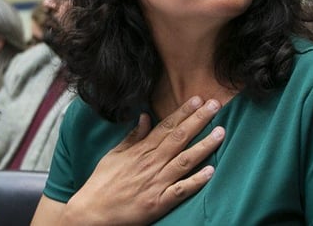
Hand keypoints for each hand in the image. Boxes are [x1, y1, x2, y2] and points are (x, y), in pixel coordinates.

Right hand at [62, 96, 224, 224]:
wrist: (92, 212)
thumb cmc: (102, 183)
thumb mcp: (114, 154)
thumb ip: (132, 137)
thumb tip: (145, 117)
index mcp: (141, 150)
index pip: (166, 126)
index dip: (183, 112)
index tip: (198, 99)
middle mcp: (151, 163)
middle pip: (179, 137)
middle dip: (199, 120)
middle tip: (215, 105)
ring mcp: (156, 182)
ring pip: (184, 160)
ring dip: (204, 146)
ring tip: (221, 133)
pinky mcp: (159, 202)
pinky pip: (181, 190)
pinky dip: (196, 181)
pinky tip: (211, 171)